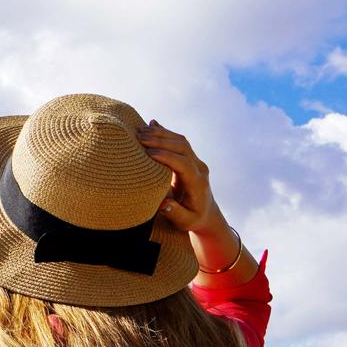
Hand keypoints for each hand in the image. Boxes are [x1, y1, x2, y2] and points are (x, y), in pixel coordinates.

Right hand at [135, 120, 221, 234]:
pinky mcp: (189, 158)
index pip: (184, 164)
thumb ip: (175, 213)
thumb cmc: (192, 219)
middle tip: (139, 138)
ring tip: (140, 131)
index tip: (149, 153)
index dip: (167, 156)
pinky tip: (151, 124)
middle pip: (183, 147)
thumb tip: (164, 204)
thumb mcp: (185, 222)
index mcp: (198, 183)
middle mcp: (199, 168)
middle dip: (161, 140)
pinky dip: (164, 132)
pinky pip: (178, 142)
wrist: (206, 213)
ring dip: (161, 134)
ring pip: (181, 141)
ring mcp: (195, 161)